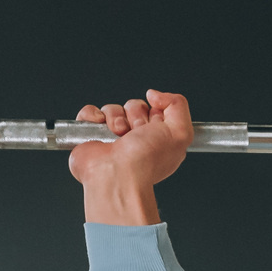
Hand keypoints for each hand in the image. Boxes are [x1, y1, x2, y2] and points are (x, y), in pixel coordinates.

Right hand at [69, 90, 194, 224]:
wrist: (117, 175)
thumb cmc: (147, 161)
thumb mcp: (181, 132)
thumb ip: (178, 105)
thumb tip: (155, 94)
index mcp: (157, 139)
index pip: (155, 109)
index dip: (155, 112)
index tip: (154, 126)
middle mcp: (135, 139)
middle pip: (134, 106)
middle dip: (135, 114)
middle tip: (136, 133)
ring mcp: (112, 138)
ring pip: (113, 108)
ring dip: (116, 117)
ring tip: (119, 135)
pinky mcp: (91, 137)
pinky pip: (90, 113)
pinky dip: (93, 116)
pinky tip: (100, 129)